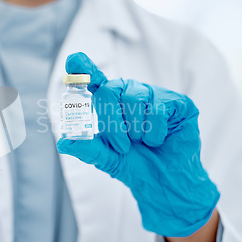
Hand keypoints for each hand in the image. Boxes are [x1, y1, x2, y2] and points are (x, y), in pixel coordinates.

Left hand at [57, 52, 218, 236]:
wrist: (165, 182)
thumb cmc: (135, 165)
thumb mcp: (107, 158)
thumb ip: (88, 148)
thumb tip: (64, 143)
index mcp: (111, 104)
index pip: (95, 80)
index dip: (84, 69)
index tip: (74, 60)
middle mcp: (130, 93)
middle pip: (110, 90)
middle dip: (112, 123)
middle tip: (123, 145)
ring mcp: (154, 95)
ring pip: (134, 98)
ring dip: (135, 128)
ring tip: (141, 142)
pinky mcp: (177, 102)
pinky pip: (159, 108)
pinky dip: (154, 132)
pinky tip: (158, 141)